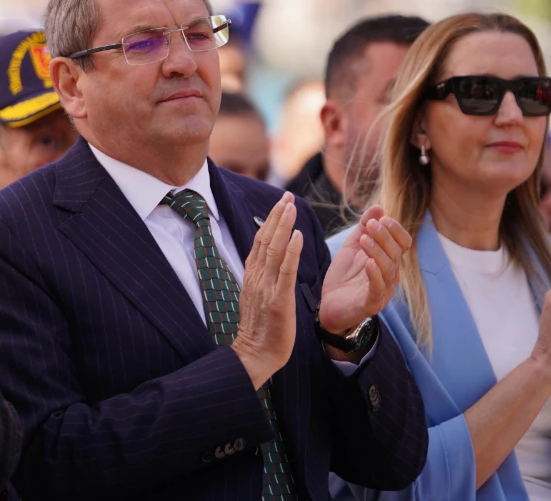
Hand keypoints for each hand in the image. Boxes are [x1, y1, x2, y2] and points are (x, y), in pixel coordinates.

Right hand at [232, 192, 303, 388]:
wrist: (255, 354)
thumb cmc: (260, 329)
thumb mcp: (257, 296)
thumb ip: (262, 276)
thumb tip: (268, 260)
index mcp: (252, 275)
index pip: (260, 241)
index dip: (271, 220)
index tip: (281, 202)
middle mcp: (256, 277)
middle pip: (266, 239)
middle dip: (277, 215)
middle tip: (287, 195)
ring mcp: (266, 287)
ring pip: (274, 249)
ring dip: (283, 226)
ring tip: (291, 206)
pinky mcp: (278, 299)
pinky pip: (286, 271)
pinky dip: (292, 251)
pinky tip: (298, 236)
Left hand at [319, 206, 410, 343]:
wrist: (328, 305)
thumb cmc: (344, 277)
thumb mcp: (352, 247)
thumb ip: (363, 228)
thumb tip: (378, 207)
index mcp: (388, 260)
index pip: (403, 243)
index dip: (396, 229)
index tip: (382, 218)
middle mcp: (390, 275)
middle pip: (397, 253)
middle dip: (385, 237)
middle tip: (370, 226)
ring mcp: (383, 290)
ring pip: (389, 268)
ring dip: (378, 251)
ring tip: (364, 239)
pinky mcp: (372, 304)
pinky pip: (378, 288)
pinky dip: (375, 274)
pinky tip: (368, 263)